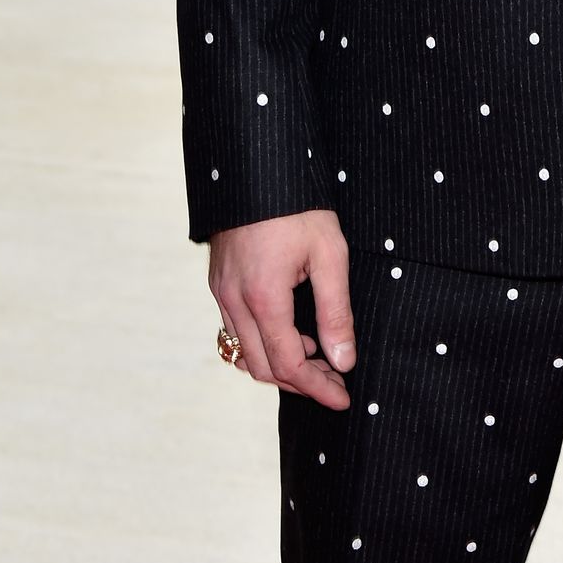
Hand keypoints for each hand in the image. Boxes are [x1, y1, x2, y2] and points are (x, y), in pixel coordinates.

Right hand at [209, 207, 355, 409]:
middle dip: (300, 382)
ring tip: (317, 356)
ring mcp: (221, 292)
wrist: (257, 164)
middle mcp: (234, 301)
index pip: (289, 364)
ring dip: (279, 364)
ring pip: (245, 352)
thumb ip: (335, 310)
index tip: (342, 397)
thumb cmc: (298, 205)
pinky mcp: (218, 282)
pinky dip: (262, 344)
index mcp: (263, 297)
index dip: (317, 387)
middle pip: (262, 368)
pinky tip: (290, 332)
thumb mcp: (329, 253)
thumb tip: (344, 360)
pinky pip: (235, 330)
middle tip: (334, 381)